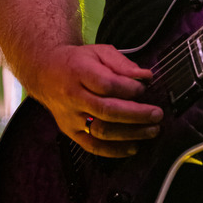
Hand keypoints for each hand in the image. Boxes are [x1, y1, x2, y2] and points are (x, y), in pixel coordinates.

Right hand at [31, 43, 162, 158]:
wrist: (45, 73)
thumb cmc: (78, 61)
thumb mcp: (99, 52)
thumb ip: (123, 64)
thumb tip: (145, 76)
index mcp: (79, 72)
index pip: (106, 84)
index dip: (129, 88)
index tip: (144, 87)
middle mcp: (73, 96)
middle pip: (106, 110)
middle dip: (136, 114)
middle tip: (157, 114)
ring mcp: (70, 117)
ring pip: (101, 130)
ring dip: (130, 134)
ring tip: (152, 130)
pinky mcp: (70, 132)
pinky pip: (92, 146)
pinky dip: (114, 150)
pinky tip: (133, 147)